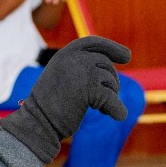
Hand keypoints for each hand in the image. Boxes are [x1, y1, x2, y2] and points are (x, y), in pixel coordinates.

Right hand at [0, 36, 131, 160]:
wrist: (38, 123)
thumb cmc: (51, 107)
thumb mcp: (64, 80)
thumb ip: (82, 70)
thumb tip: (112, 72)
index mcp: (64, 54)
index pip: (93, 43)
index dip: (112, 48)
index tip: (127, 56)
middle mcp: (73, 58)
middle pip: (106, 64)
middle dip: (110, 82)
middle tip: (103, 101)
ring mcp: (81, 71)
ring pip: (110, 81)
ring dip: (109, 96)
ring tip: (96, 108)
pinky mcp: (89, 89)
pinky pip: (112, 98)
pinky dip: (117, 109)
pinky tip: (119, 115)